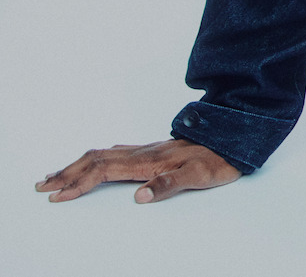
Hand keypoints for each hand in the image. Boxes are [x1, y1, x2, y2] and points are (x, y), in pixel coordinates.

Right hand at [35, 139, 241, 202]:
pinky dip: (96, 159)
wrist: (235, 138)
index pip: (104, 171)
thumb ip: (169, 184)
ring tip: (57, 174)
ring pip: (103, 154)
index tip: (57, 196)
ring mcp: (149, 149)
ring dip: (77, 164)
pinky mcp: (155, 150)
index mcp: (150, 161)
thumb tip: (139, 196)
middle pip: (95, 159)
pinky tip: (94, 162)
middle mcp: (145, 152)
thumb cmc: (219, 160)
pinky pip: (116, 152)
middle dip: (67, 173)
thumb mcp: (200, 176)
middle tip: (41, 185)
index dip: (79, 184)